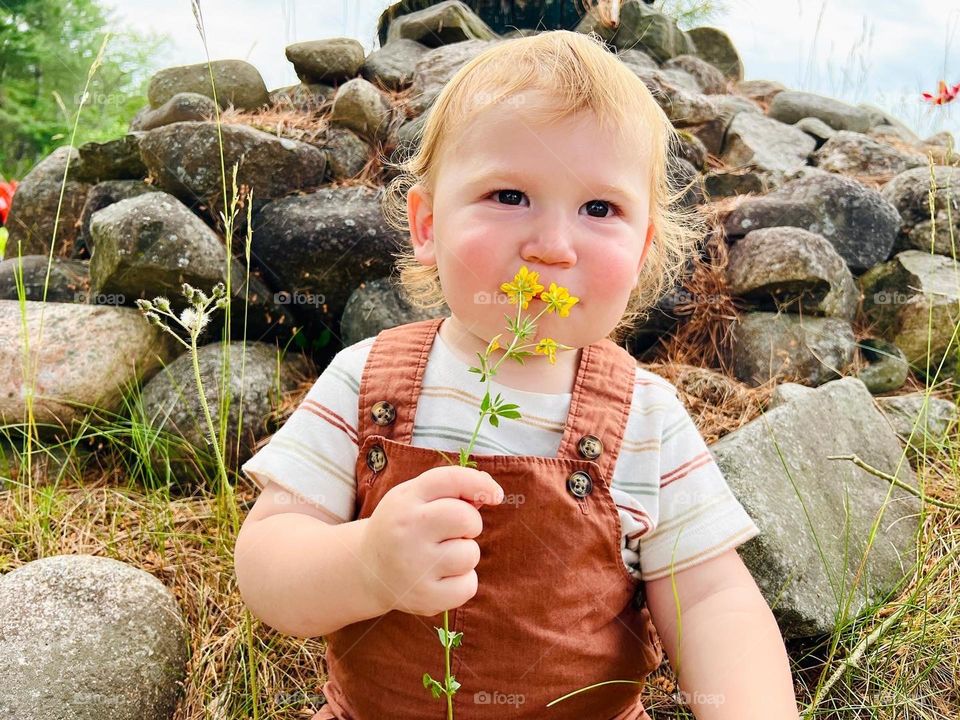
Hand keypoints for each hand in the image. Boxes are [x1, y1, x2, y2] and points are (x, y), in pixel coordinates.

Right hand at [360, 465, 503, 616]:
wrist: (368, 570)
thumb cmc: (403, 527)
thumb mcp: (415, 498)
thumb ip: (451, 489)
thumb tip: (491, 492)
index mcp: (406, 499)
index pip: (451, 480)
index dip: (480, 484)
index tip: (495, 496)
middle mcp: (407, 530)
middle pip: (467, 519)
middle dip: (471, 524)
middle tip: (454, 532)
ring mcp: (415, 565)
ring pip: (470, 554)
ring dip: (465, 554)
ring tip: (441, 556)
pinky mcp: (424, 596)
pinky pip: (469, 585)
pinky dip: (463, 582)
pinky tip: (441, 577)